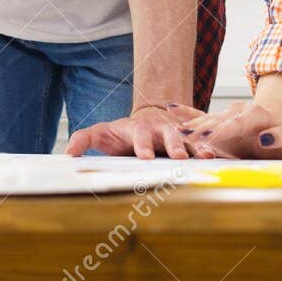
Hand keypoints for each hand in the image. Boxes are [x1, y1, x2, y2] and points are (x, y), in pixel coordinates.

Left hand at [66, 104, 200, 158]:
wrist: (145, 122)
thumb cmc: (120, 133)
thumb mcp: (101, 133)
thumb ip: (85, 139)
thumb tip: (68, 153)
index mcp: (138, 128)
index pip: (140, 135)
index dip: (142, 145)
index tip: (144, 157)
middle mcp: (158, 129)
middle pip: (168, 134)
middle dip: (173, 145)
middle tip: (177, 157)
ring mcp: (174, 135)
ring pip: (187, 139)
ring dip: (194, 147)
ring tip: (203, 157)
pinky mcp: (185, 143)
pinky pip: (197, 145)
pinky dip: (206, 150)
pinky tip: (213, 158)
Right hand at [174, 101, 281, 158]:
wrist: (280, 121)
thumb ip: (281, 137)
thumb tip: (266, 138)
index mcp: (257, 115)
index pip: (240, 121)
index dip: (225, 129)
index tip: (211, 136)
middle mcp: (239, 112)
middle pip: (218, 119)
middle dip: (203, 128)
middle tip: (186, 135)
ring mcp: (227, 116)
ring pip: (208, 119)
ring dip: (193, 125)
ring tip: (176, 132)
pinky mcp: (220, 123)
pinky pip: (201, 116)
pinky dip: (187, 113)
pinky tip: (171, 108)